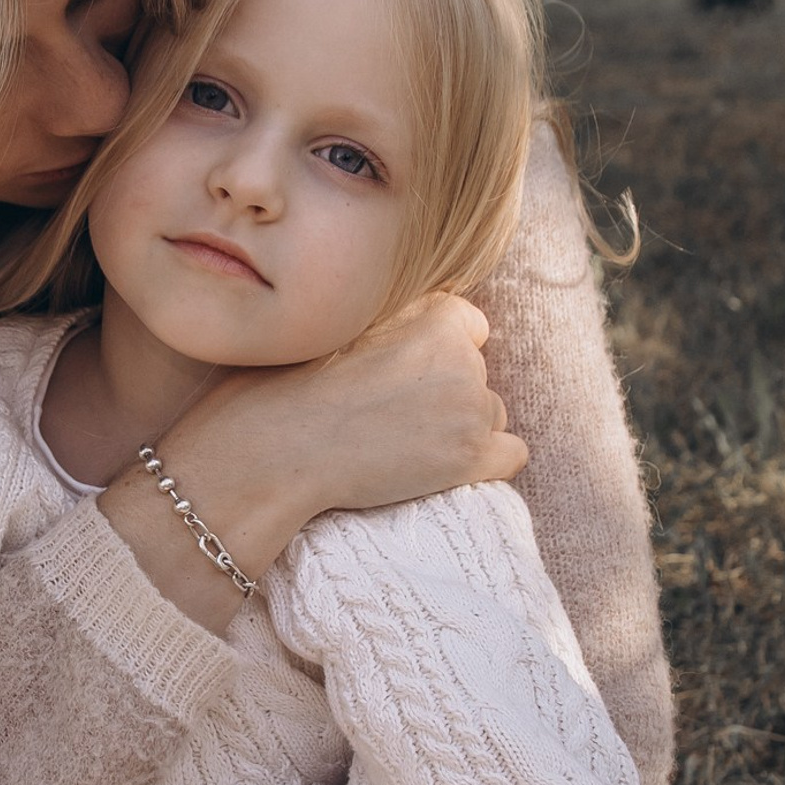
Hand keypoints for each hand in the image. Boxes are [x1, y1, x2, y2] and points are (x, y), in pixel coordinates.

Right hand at [99, 292, 524, 632]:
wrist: (272, 448)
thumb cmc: (281, 388)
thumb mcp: (330, 327)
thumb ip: (380, 323)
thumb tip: (389, 340)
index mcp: (430, 312)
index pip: (468, 327)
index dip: (435, 355)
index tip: (401, 378)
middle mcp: (460, 352)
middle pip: (476, 375)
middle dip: (445, 396)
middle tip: (391, 419)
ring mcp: (470, 404)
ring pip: (489, 415)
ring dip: (459, 432)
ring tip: (403, 449)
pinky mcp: (471, 454)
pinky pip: (511, 455)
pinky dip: (485, 465)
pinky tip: (442, 472)